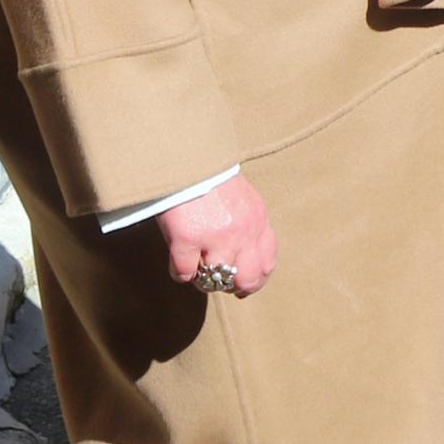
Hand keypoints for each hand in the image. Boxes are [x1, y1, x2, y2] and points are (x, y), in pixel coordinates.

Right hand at [152, 173, 275, 297]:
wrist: (187, 157)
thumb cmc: (210, 177)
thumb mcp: (242, 199)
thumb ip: (247, 224)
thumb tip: (243, 258)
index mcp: (258, 220)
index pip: (267, 263)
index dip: (254, 279)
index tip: (240, 284)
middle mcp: (242, 232)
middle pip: (247, 279)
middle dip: (232, 286)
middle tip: (217, 281)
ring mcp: (217, 236)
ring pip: (214, 280)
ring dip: (203, 279)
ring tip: (194, 267)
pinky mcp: (189, 238)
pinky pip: (185, 273)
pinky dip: (180, 272)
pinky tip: (177, 260)